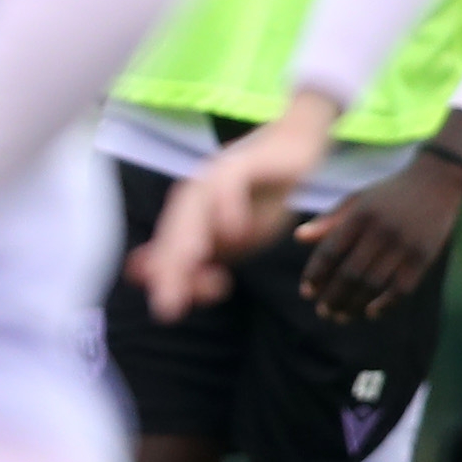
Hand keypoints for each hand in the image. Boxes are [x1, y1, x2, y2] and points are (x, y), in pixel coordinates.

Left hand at [134, 99, 342, 323]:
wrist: (294, 149)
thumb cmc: (263, 196)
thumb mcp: (236, 237)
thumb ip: (206, 257)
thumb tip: (168, 283)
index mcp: (190, 216)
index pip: (171, 252)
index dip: (167, 280)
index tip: (170, 312)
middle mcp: (196, 195)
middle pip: (175, 233)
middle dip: (169, 270)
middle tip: (169, 306)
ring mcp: (216, 177)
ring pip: (195, 208)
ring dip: (190, 239)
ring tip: (188, 266)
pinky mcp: (242, 162)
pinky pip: (230, 183)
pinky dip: (229, 205)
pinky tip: (234, 230)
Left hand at [297, 144, 461, 325]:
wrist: (436, 181)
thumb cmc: (388, 193)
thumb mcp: (357, 200)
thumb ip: (329, 220)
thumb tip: (298, 238)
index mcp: (360, 215)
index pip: (330, 251)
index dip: (316, 274)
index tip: (306, 292)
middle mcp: (381, 230)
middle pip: (350, 273)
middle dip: (333, 296)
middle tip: (323, 312)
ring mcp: (404, 245)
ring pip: (374, 284)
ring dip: (355, 305)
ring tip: (341, 317)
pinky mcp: (424, 256)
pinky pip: (402, 288)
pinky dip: (385, 304)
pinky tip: (370, 314)